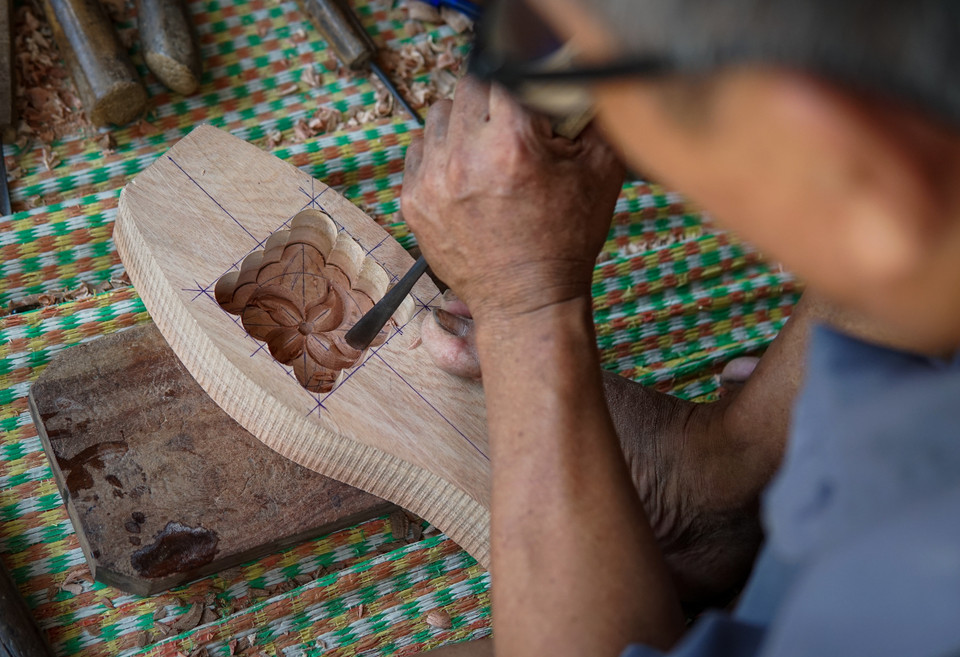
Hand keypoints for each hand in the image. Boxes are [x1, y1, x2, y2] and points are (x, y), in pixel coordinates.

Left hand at [401, 76, 623, 324]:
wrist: (527, 299)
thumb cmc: (565, 241)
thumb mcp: (601, 173)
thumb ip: (595, 115)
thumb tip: (579, 82)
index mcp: (511, 144)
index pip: (504, 72)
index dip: (521, 82)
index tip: (529, 102)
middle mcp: (464, 158)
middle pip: (468, 88)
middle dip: (492, 102)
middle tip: (511, 130)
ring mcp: (432, 181)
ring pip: (439, 115)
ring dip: (462, 124)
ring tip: (485, 152)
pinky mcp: (413, 201)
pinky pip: (418, 149)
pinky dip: (439, 153)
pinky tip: (464, 174)